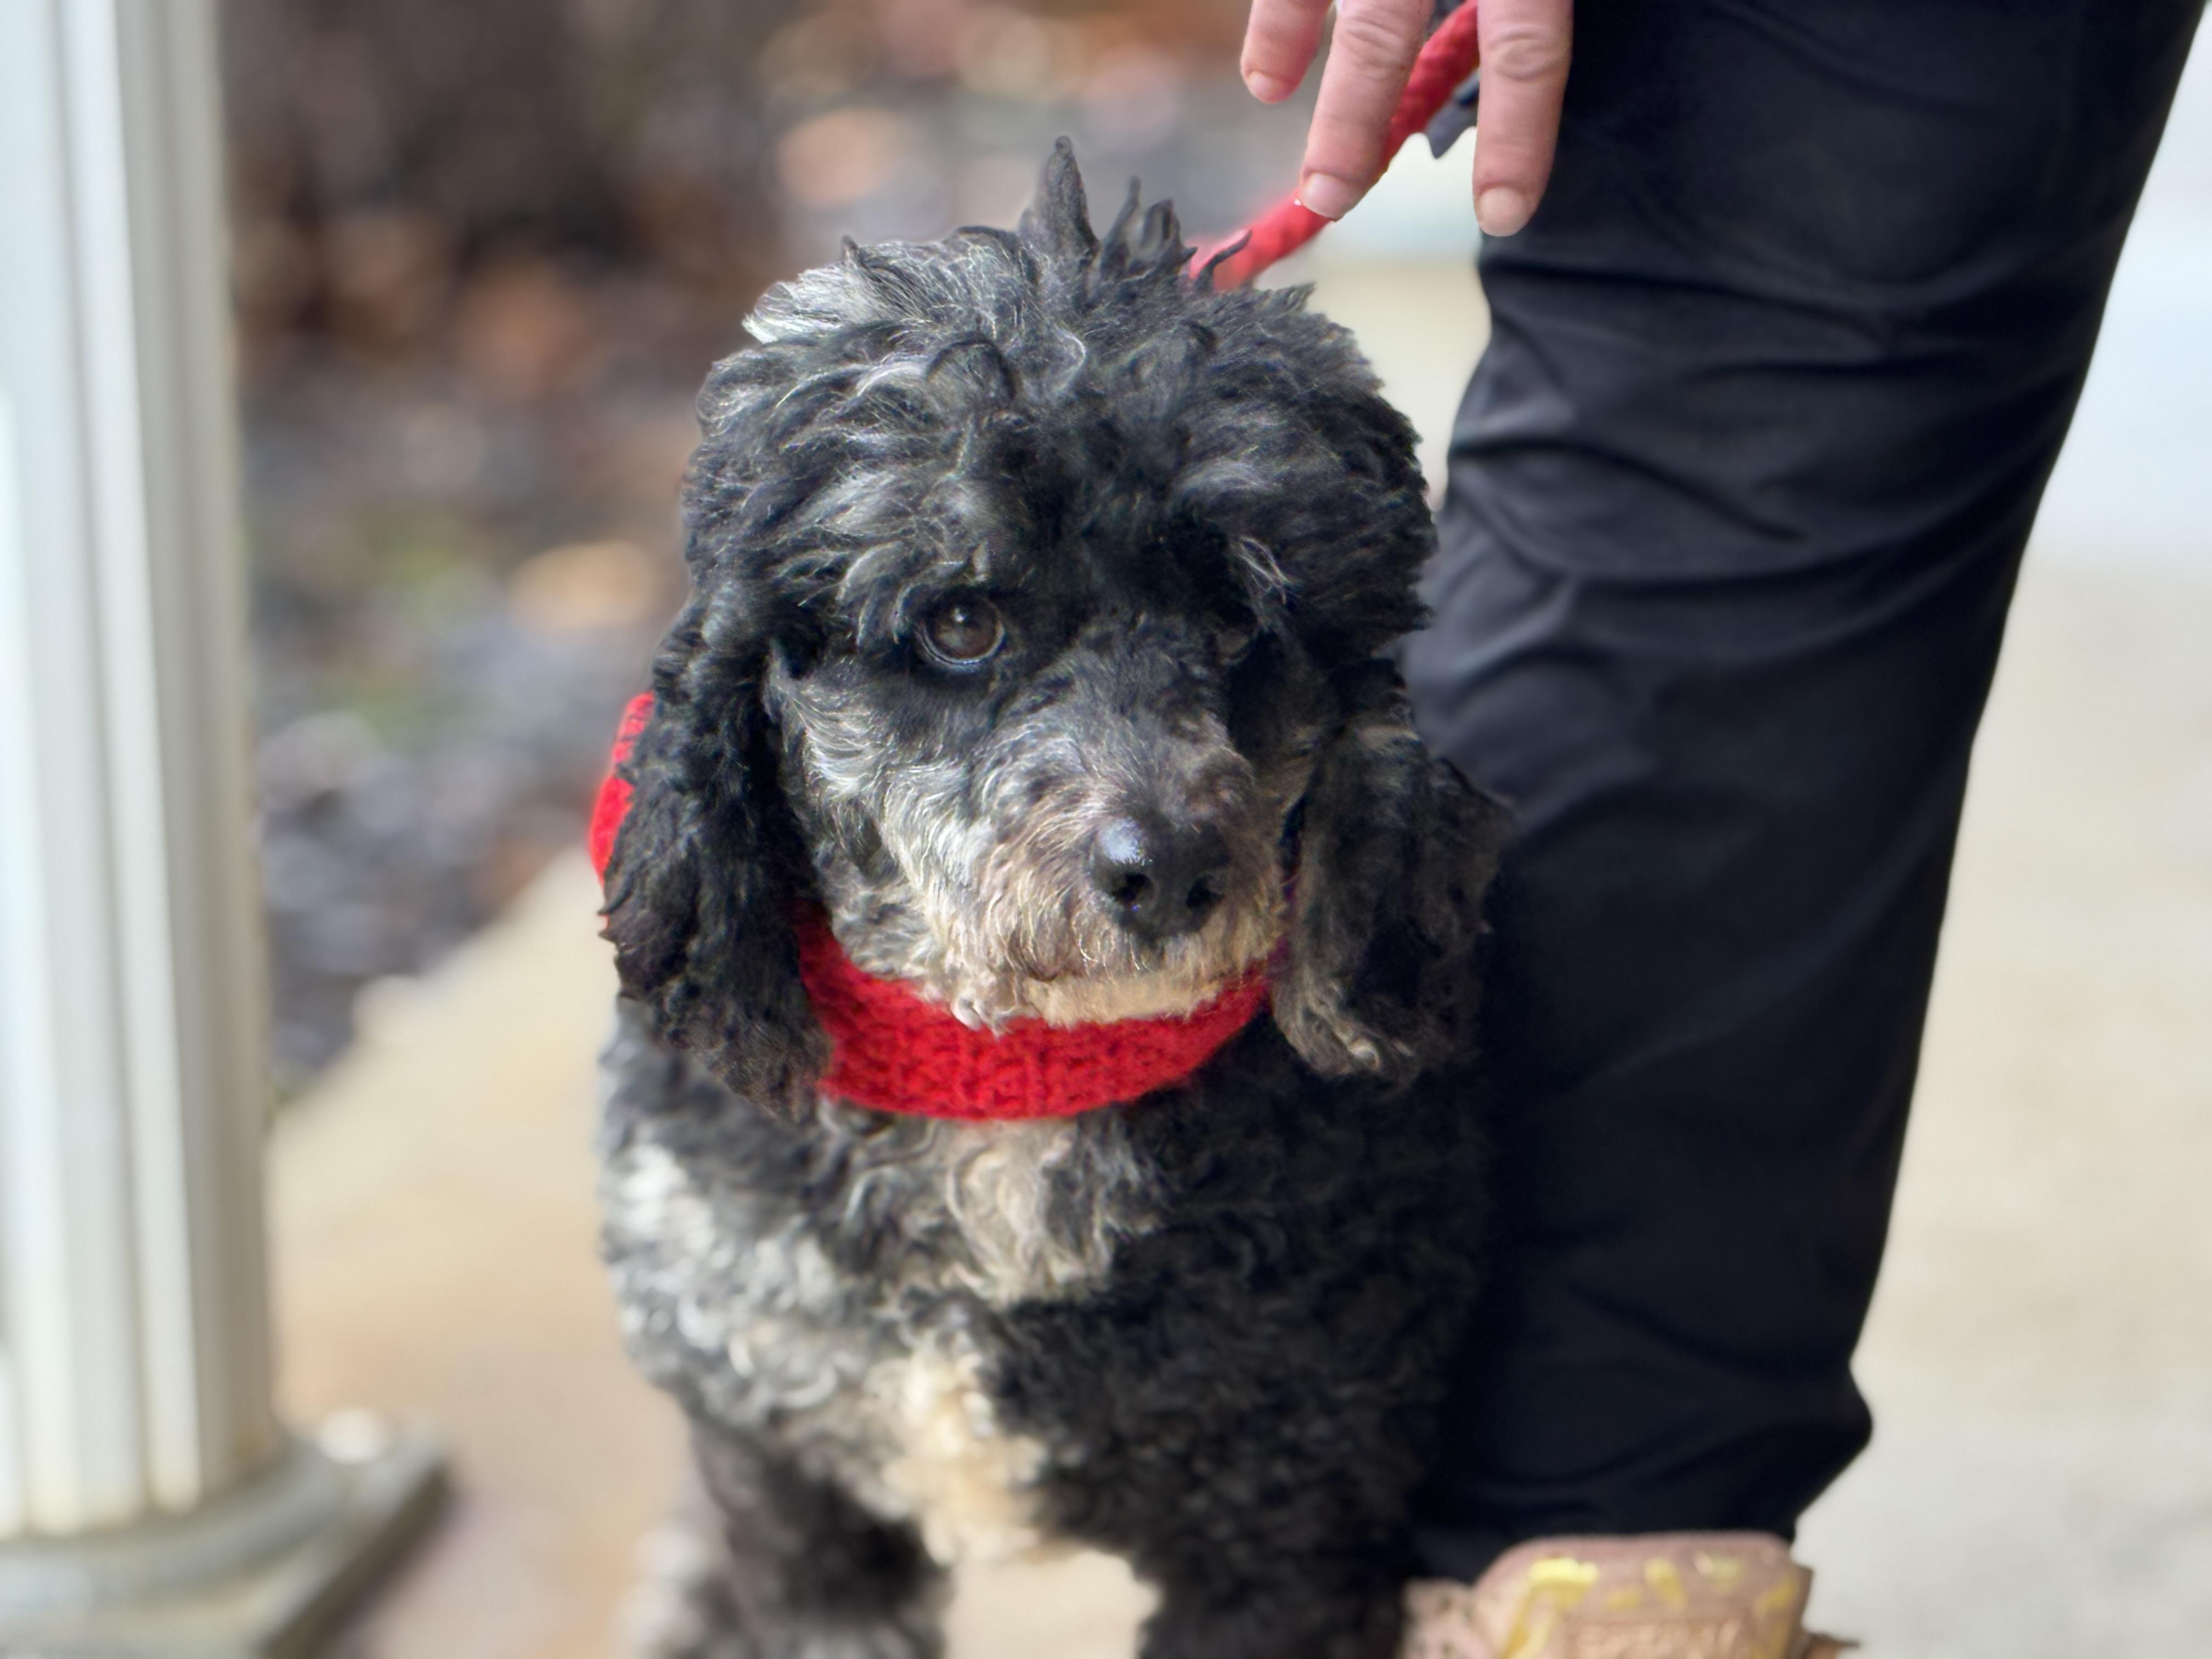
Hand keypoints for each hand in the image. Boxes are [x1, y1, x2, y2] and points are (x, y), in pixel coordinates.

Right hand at [1239, 0, 1570, 235]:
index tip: (1503, 217)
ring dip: (1313, 91)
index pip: (1525, 52)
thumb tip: (1529, 60)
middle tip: (1332, 200)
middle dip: (1355, 125)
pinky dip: (1274, 28)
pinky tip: (1265, 82)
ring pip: (1344, 18)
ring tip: (1306, 173)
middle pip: (1388, 41)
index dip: (1516, 135)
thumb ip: (1532, 4)